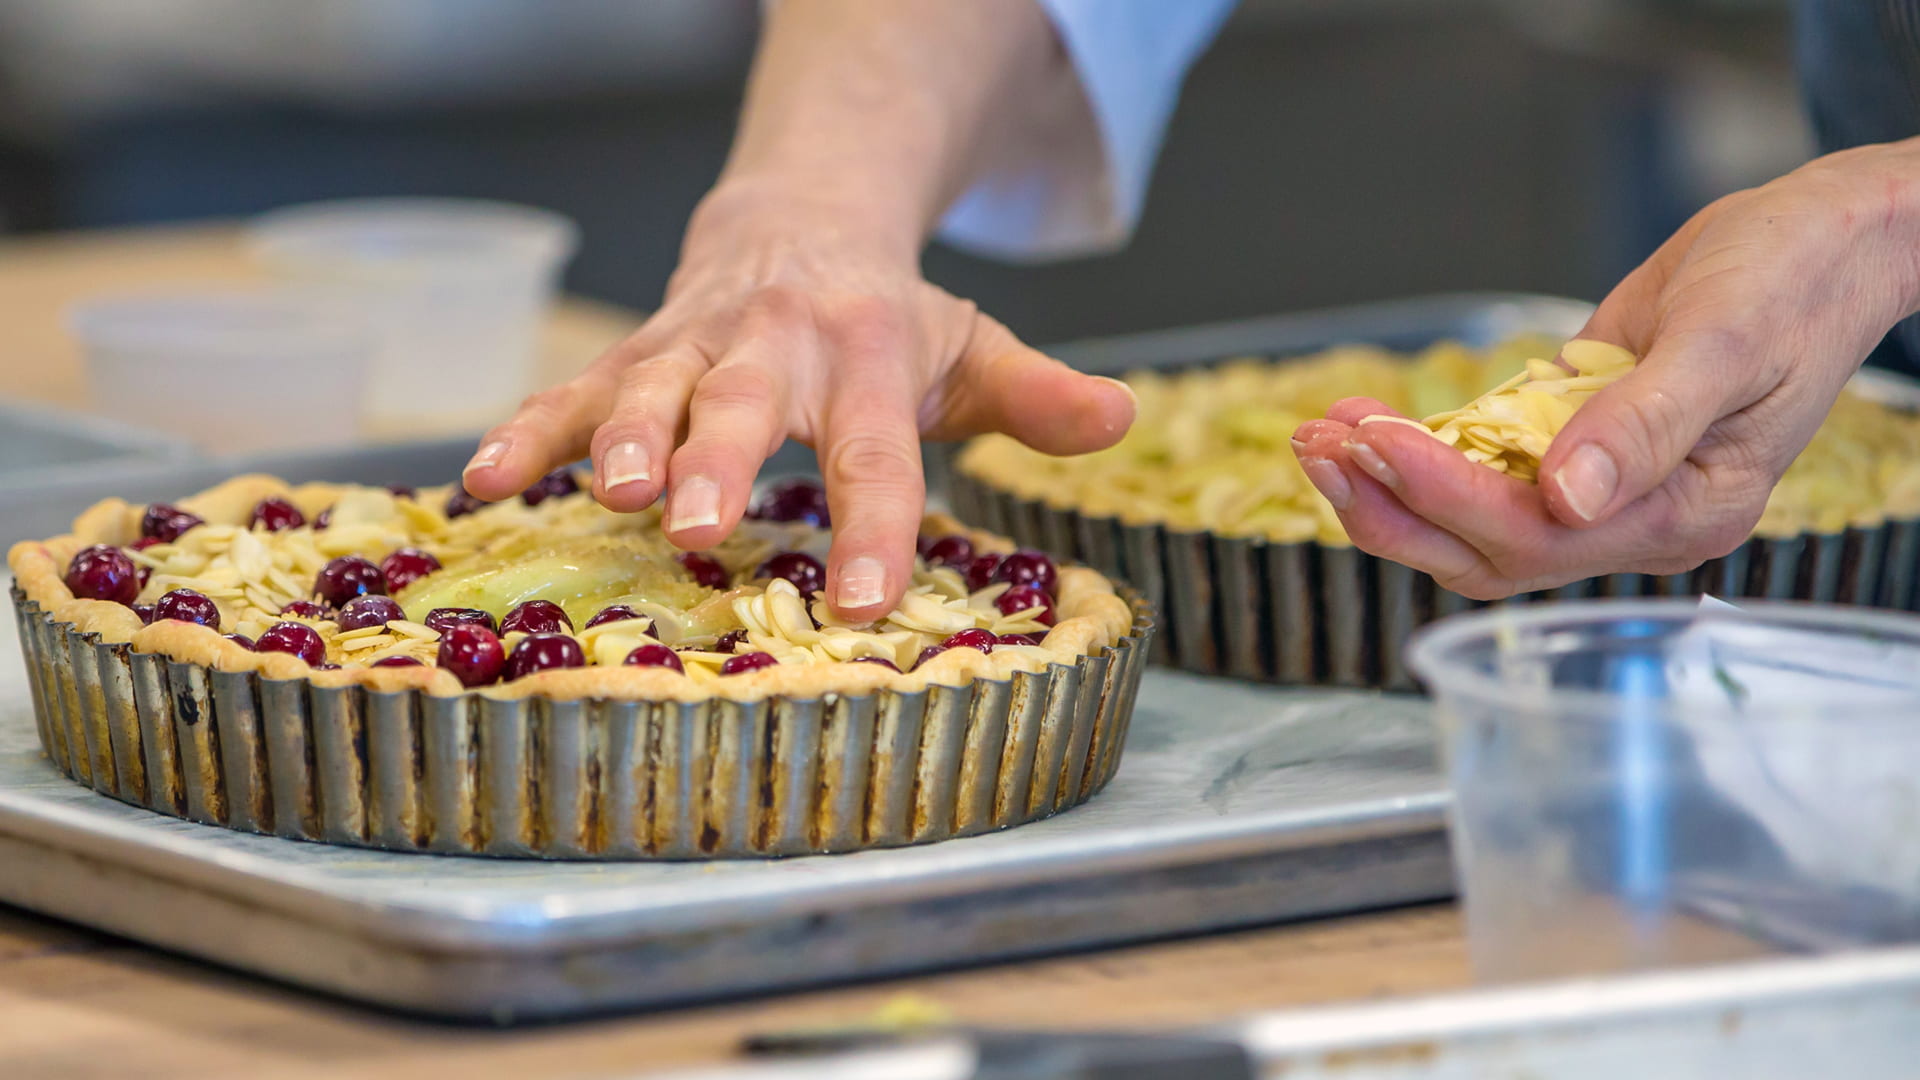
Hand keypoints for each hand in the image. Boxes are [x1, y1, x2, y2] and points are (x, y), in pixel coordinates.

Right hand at [459, 182, 1134, 617]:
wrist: (799, 221)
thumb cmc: (887, 319)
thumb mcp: (970, 348)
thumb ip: (1036, 395)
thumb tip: (1123, 421)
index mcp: (870, 355)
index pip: (878, 451)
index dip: (873, 526)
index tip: (865, 603)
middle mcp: (776, 345)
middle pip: (747, 402)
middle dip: (721, 459)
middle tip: (701, 523)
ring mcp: (695, 345)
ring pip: (650, 387)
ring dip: (619, 436)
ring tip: (598, 492)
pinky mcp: (634, 352)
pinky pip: (571, 389)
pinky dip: (525, 430)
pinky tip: (480, 482)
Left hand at [1292, 139, 1919, 598]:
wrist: (1817, 243)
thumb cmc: (1792, 281)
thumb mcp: (1726, 339)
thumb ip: (1646, 422)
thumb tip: (1567, 494)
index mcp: (1686, 513)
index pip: (1540, 536)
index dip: (1451, 495)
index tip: (1379, 445)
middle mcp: (1634, 521)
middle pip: (1487, 551)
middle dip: (1392, 506)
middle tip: (1315, 448)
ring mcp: (1599, 494)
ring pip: (1470, 524)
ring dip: (1387, 486)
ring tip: (1318, 435)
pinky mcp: (1569, 452)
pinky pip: (1480, 474)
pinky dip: (1418, 453)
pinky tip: (1361, 420)